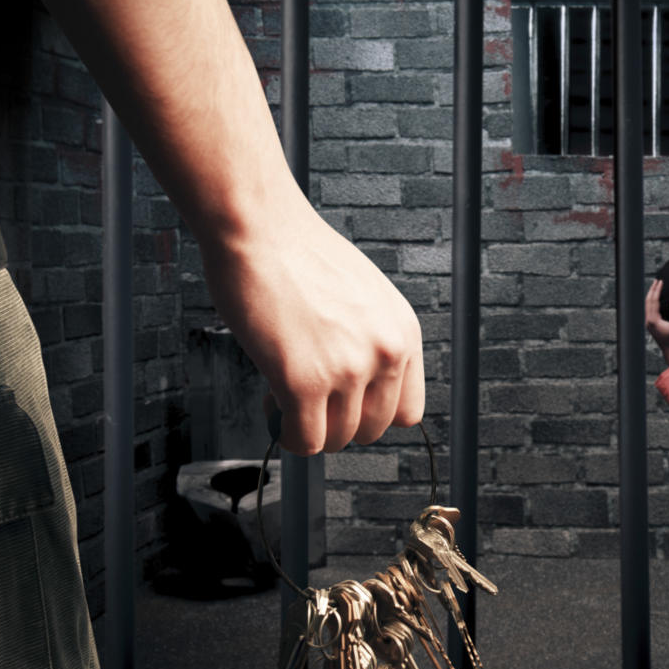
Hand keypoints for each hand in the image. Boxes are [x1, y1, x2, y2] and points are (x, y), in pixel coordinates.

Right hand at [207, 204, 424, 455]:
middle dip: (338, 423)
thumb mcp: (365, 296)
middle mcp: (385, 353)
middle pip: (372, 430)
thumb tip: (359, 385)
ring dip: (308, 427)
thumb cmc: (299, 254)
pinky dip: (286, 435)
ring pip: (336, 439)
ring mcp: (347, 370)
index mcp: (404, 332)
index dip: (372, 414)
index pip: (409, 411)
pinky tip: (273, 408)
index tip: (348, 406)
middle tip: (310, 402)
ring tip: (285, 397)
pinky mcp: (303, 382)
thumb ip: (372, 339)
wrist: (259, 228)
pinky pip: (304, 440)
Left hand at [645, 279, 668, 365]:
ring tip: (655, 288)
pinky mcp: (651, 326)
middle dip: (652, 290)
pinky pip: (649, 310)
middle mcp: (648, 321)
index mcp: (653, 320)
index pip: (654, 301)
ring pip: (647, 306)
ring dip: (651, 296)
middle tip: (657, 281)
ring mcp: (649, 324)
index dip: (657, 290)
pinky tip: (655, 301)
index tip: (661, 282)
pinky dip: (652, 303)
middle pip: (648, 301)